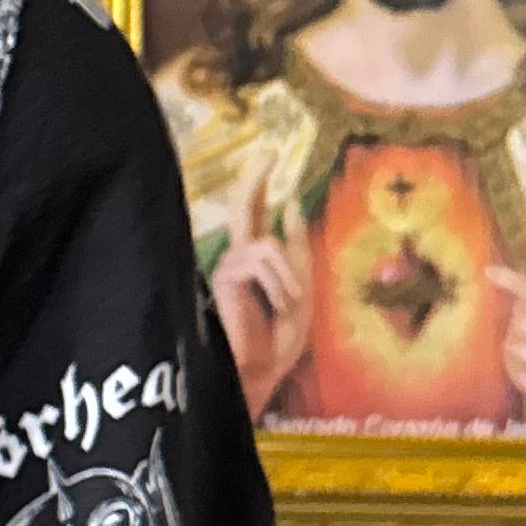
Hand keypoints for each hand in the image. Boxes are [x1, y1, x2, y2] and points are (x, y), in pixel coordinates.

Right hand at [211, 164, 312, 420]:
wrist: (261, 374)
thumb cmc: (278, 340)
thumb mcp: (300, 287)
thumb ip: (295, 247)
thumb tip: (289, 204)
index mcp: (256, 259)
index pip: (253, 214)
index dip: (259, 183)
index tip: (270, 155)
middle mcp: (238, 257)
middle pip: (240, 206)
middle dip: (254, 178)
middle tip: (269, 151)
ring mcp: (229, 267)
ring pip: (268, 244)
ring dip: (289, 276)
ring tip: (288, 306)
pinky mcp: (225, 278)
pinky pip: (262, 260)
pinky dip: (280, 283)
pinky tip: (277, 306)